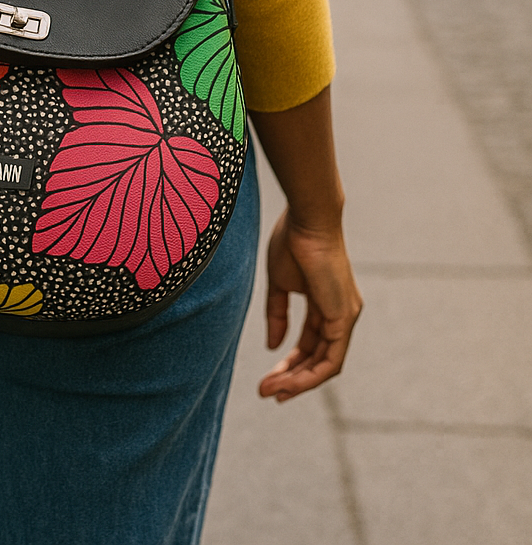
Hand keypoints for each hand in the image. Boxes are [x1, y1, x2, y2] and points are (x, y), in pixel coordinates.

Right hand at [258, 208, 361, 401]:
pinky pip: (331, 360)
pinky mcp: (345, 318)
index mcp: (325, 303)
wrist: (307, 219)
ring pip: (325, 364)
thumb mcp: (279, 283)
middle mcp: (340, 314)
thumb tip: (273, 345)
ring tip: (271, 391)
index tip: (267, 377)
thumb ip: (278, 314)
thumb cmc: (292, 241)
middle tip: (265, 392)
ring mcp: (345, 317)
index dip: (289, 362)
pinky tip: (288, 382)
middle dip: (291, 377)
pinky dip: (310, 375)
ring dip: (298, 382)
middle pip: (317, 357)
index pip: (309, 343)